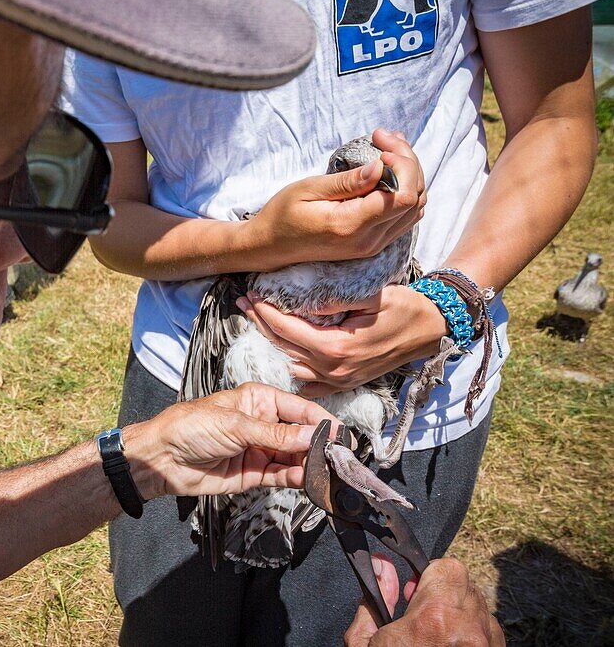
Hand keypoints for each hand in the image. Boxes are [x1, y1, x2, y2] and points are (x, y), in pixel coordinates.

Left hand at [124, 383, 337, 499]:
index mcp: (259, 400)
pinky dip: (297, 479)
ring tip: (329, 472)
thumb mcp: (236, 425)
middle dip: (320, 446)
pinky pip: (282, 476)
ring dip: (311, 465)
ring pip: (295, 458)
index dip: (322, 422)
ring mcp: (260, 449)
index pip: (299, 410)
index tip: (342, 435)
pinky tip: (309, 480)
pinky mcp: (254, 474)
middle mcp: (263, 423)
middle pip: (301, 435)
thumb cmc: (191, 428)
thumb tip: (314, 436)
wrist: (162, 459)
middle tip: (341, 458)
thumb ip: (277, 434)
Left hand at [238, 284, 447, 397]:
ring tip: (255, 319)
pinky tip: (279, 353)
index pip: (287, 329)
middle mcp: (334, 369)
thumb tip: (304, 300)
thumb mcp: (372, 295)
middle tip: (243, 301)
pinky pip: (309, 381)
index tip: (251, 294)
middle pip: (284, 346)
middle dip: (261, 322)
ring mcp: (339, 380)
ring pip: (292, 362)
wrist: (433, 330)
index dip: (266, 311)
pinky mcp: (346, 382)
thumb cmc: (406, 308)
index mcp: (337, 347)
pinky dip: (292, 366)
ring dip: (271, 341)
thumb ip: (335, 300)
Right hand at [247, 129, 425, 270]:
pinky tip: (390, 170)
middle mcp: (368, 240)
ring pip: (415, 207)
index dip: (402, 164)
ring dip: (409, 174)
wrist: (271, 246)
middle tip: (383, 138)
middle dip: (407, 161)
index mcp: (351, 225)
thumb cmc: (283, 214)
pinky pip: (405, 217)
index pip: (402, 195)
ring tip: (388, 148)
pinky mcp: (373, 244)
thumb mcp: (308, 189)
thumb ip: (348, 182)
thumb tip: (381, 167)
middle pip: (414, 198)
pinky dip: (405, 189)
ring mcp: (373, 245)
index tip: (379, 145)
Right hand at [345, 556, 504, 645]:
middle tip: (420, 616)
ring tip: (435, 639)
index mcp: (434, 620)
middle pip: (465, 586)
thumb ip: (374, 600)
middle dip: (442, 595)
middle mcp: (469, 630)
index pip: (446, 567)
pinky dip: (472, 636)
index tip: (414, 592)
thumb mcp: (366, 645)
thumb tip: (380, 568)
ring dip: (459, 615)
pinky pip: (489, 633)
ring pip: (480, 609)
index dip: (427, 576)